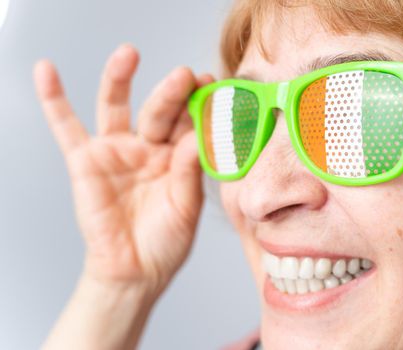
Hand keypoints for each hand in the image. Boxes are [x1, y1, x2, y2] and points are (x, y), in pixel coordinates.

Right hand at [34, 44, 213, 296]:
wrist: (136, 270)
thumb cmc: (166, 240)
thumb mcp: (186, 206)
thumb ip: (189, 171)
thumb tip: (194, 137)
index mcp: (178, 155)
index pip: (189, 122)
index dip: (199, 103)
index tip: (211, 84)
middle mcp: (149, 146)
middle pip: (159, 111)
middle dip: (171, 93)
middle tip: (183, 75)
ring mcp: (117, 150)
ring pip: (116, 107)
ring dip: (119, 78)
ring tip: (128, 54)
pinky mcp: (86, 160)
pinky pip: (66, 127)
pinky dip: (55, 100)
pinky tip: (46, 71)